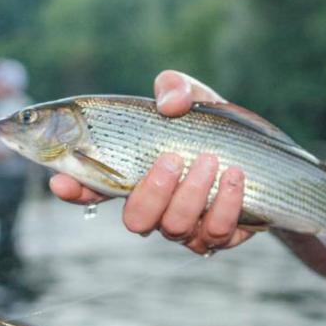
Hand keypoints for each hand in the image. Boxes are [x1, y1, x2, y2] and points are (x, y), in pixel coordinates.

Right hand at [49, 70, 253, 253]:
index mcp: (137, 175)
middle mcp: (157, 207)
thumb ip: (175, 89)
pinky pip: (214, 234)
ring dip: (191, 194)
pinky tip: (234, 176)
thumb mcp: (196, 99)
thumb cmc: (215, 128)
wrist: (263, 156)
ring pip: (175, 228)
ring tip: (209, 161)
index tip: (62, 181)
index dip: (75, 189)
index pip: (94, 189)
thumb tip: (168, 104)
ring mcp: (186, 226)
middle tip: (172, 159)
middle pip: (136, 221)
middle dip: (152, 191)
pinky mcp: (218, 236)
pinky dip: (224, 205)